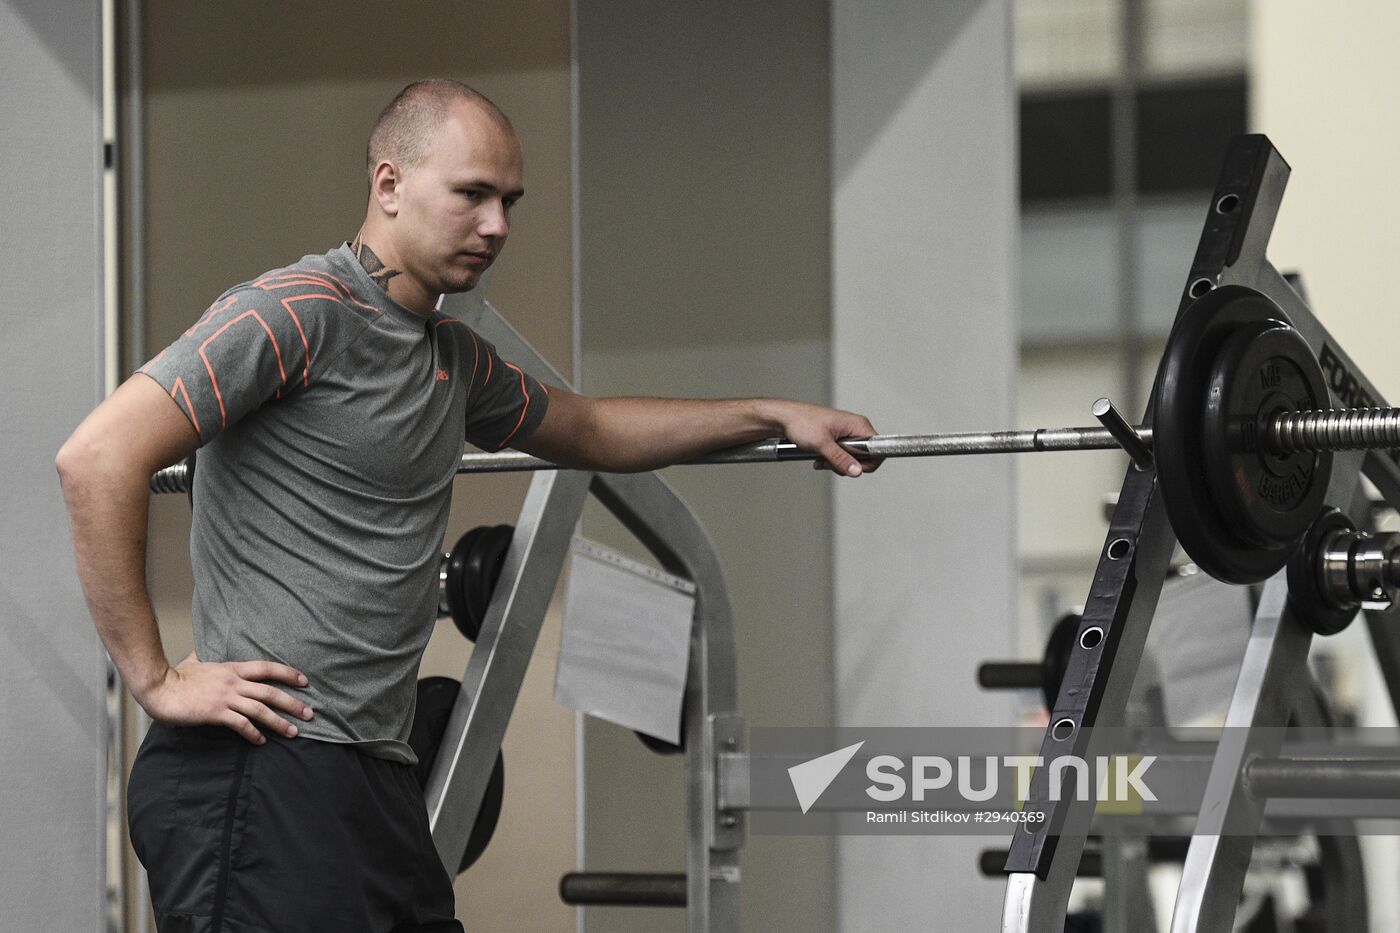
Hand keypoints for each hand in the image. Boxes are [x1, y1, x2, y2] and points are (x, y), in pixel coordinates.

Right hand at [137, 650, 314, 744]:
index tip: (305, 681)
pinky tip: (261, 741)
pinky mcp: (216, 712)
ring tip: (294, 732)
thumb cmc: (175, 677)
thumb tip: (201, 651)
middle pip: (271, 692)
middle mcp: (233, 682)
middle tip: (310, 713)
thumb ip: (204, 657)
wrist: (159, 688)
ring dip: (279, 722)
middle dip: (293, 703)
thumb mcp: (195, 661)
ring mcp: (225, 697)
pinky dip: (254, 733)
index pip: (267, 668)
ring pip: (260, 710)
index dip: (288, 673)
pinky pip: (241, 724)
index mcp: (232, 668)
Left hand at [770, 401, 882, 476]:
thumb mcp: (822, 444)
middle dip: (847, 465)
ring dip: (836, 464)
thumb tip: (856, 471)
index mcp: (858, 424)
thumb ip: (840, 458)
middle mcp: (856, 428)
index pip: (878, 449)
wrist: (785, 418)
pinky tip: (820, 459)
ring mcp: (847, 434)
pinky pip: (842, 455)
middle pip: (865, 457)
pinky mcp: (838, 439)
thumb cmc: (802, 422)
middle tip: (830, 462)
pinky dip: (831, 461)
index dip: (868, 462)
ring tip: (822, 459)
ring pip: (852, 458)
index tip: (851, 467)